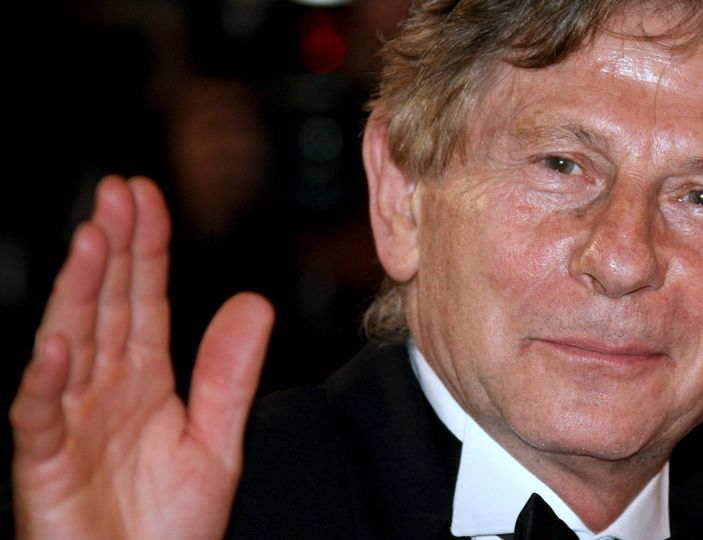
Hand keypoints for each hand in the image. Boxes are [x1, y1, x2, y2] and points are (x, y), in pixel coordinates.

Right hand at [9, 176, 273, 538]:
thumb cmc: (170, 525)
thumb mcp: (215, 441)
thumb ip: (229, 374)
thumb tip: (253, 303)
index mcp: (145, 380)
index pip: (145, 299)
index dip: (146, 249)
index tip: (148, 197)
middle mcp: (104, 390)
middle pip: (106, 306)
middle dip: (112, 249)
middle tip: (117, 192)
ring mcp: (71, 423)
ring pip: (71, 344)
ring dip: (80, 293)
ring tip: (93, 241)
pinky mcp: (45, 467)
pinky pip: (42, 419)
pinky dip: (46, 383)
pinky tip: (57, 345)